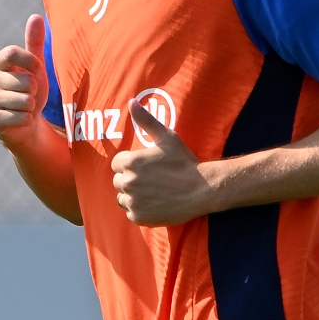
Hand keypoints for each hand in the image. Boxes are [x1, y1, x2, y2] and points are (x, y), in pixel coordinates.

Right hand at [0, 15, 45, 142]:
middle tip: (28, 93)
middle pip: (25, 81)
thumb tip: (35, 16)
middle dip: (35, 89)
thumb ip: (34, 42)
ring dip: (31, 106)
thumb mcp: (35, 65)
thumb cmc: (30, 89)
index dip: (31, 61)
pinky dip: (27, 119)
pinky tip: (20, 118)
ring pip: (25, 100)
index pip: (12, 52)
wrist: (25, 122)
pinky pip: (21, 116)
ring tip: (24, 106)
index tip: (37, 69)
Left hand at [111, 99, 213, 225]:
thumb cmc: (184, 162)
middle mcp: (128, 182)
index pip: (116, 164)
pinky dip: (140, 210)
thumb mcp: (167, 138)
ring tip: (153, 192)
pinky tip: (156, 203)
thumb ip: (146, 121)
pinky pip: (131, 213)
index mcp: (130, 162)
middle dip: (131, 180)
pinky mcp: (139, 217)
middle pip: (119, 182)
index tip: (146, 167)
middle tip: (152, 180)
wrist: (202, 189)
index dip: (130, 165)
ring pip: (123, 198)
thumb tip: (131, 102)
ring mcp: (133, 201)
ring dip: (133, 196)